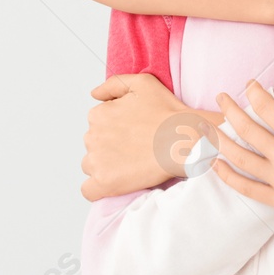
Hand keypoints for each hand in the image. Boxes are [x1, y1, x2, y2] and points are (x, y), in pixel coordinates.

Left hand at [80, 74, 214, 200]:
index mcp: (98, 114)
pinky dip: (100, 189)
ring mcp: (96, 161)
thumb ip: (113, 84)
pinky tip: (117, 183)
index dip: (116, 132)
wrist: (184, 140)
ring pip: (91, 167)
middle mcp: (92, 136)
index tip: (134, 135)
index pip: (97, 127)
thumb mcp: (142, 83)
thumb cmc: (167, 113)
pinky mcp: (104, 182)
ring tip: (131, 166)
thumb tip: (94, 94)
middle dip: (110, 149)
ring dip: (106, 167)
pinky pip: (89, 191)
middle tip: (136, 150)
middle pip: (94, 147)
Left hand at [209, 71, 273, 221]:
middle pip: (247, 130)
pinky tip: (215, 163)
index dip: (253, 92)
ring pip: (240, 158)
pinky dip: (227, 176)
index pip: (266, 107)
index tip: (249, 84)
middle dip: (230, 109)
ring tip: (208, 127)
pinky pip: (246, 188)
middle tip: (222, 97)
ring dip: (220, 140)